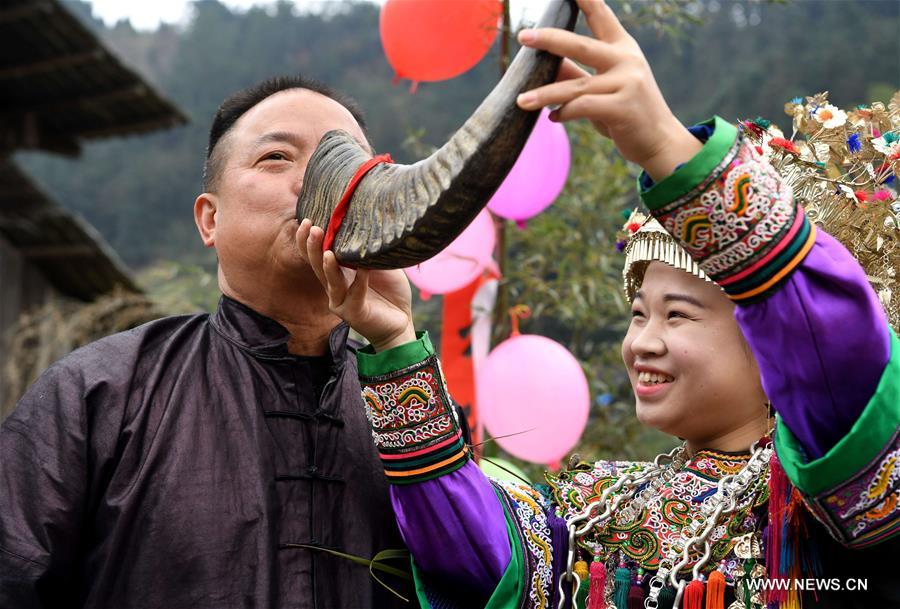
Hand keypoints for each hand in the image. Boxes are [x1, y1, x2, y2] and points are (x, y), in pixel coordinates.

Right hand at [296, 219, 415, 351]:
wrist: (401, 322)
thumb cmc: (390, 292)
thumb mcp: (382, 266)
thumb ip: (372, 251)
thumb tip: (371, 226)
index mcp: (338, 273)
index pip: (316, 255)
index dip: (307, 240)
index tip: (306, 219)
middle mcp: (334, 287)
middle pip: (317, 265)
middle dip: (312, 247)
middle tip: (310, 227)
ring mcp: (342, 302)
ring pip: (331, 282)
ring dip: (328, 266)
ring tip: (327, 251)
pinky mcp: (354, 313)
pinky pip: (356, 294)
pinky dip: (360, 281)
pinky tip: (363, 269)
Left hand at [516, 0, 701, 180]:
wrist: (660, 141)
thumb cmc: (626, 112)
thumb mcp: (602, 88)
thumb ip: (575, 73)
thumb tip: (545, 64)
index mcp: (622, 48)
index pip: (601, 15)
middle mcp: (627, 60)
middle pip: (580, 45)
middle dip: (549, 39)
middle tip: (523, 36)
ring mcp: (627, 83)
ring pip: (575, 86)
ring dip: (545, 94)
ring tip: (521, 100)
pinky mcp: (623, 108)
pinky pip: (583, 107)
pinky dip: (564, 113)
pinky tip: (552, 118)